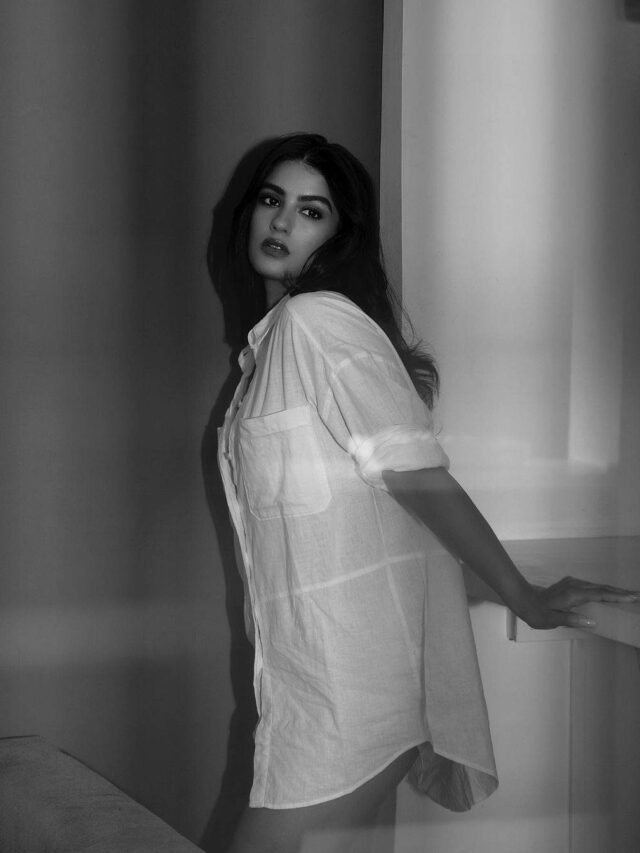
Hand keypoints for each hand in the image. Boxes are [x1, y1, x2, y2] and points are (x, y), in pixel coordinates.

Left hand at [520, 576, 639, 629]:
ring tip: (628, 596)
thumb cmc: (538, 613)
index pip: (600, 594)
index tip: (632, 598)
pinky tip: (608, 594)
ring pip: (597, 586)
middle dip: (620, 592)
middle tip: (636, 596)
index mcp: (573, 594)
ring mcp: (572, 583)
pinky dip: (603, 590)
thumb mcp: (553, 620)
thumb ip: (572, 620)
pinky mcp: (570, 584)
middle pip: (602, 588)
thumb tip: (592, 621)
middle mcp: (575, 586)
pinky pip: (591, 587)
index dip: (617, 596)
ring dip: (612, 591)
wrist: (524, 600)